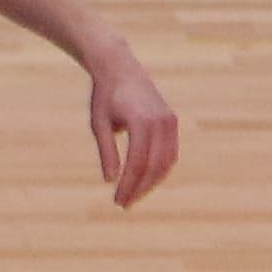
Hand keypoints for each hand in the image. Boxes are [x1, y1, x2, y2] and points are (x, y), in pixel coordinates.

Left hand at [86, 47, 179, 205]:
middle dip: (139, 188)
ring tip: (133, 195)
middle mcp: (160, 122)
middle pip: (154, 166)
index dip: (129, 185)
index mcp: (141, 121)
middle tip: (123, 204)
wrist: (120, 68)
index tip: (118, 201)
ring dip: (151, 182)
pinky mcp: (172, 121)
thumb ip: (106, 152)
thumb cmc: (105, 96)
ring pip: (166, 162)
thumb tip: (110, 180)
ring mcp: (169, 121)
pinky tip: (145, 180)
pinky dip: (160, 169)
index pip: (138, 163)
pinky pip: (170, 152)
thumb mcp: (99, 124)